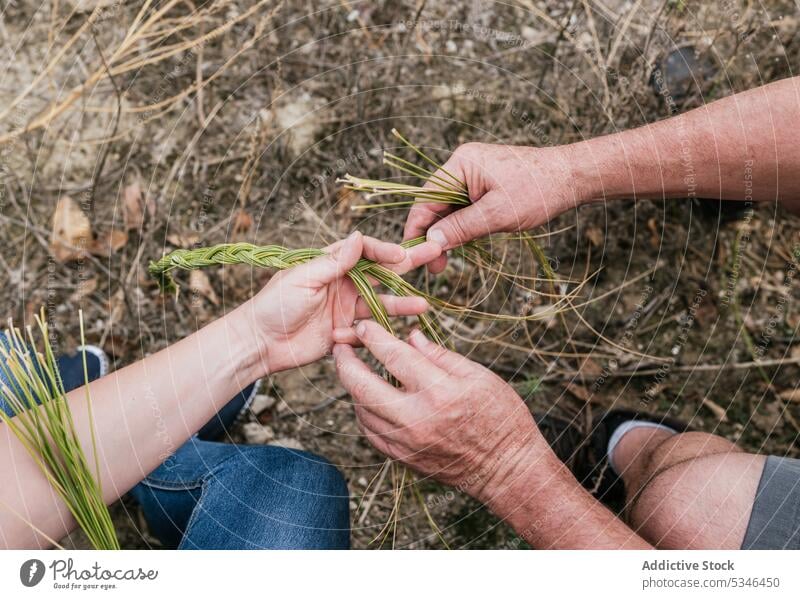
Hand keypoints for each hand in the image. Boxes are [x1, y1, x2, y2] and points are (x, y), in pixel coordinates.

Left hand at [241, 231, 442, 374]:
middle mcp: (343, 283)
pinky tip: (360, 335)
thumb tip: (358, 236)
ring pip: (381, 302)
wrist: (259, 343)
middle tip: (435, 252)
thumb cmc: (274, 304)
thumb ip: (334, 261)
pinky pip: (367, 330)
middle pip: (381, 272)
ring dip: (401, 304)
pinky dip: (370, 332)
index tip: (401, 253)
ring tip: (422, 304)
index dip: (384, 250)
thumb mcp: (303, 277)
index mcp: (331, 264)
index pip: (364, 250)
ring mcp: (346, 308)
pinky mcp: (345, 331)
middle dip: (407, 264)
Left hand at [333, 320, 549, 503]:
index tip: (363, 325)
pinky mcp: (403, 458)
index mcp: (439, 392)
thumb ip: (440, 355)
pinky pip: (371, 432)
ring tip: (353, 370)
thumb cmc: (501, 417)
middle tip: (340, 347)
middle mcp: (416, 419)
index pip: (395, 356)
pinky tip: (368, 399)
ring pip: (362, 410)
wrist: (507, 469)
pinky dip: (365, 412)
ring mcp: (406, 443)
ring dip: (352, 388)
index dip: (375, 337)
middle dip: (346, 363)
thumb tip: (411, 336)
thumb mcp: (479, 376)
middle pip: (363, 387)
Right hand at [404, 143, 589, 272]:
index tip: (412, 254)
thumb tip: (431, 243)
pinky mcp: (484, 185)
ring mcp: (473, 175)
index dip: (417, 228)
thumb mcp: (496, 215)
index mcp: (461, 164)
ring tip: (446, 263)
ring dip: (446, 234)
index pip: (426, 198)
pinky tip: (461, 247)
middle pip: (435, 204)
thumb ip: (461, 228)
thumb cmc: (538, 191)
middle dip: (432, 235)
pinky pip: (463, 208)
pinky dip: (461, 227)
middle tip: (434, 268)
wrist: (572, 177)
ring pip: (449, 209)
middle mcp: (463, 166)